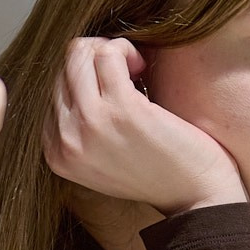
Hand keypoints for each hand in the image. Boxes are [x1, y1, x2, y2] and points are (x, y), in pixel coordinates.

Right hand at [43, 36, 245, 214]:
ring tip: (137, 71)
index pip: (53, 90)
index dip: (85, 77)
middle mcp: (65, 140)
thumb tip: (79, 67)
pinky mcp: (122, 109)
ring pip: (80, 55)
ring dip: (112, 51)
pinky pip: (108, 53)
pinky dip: (126, 50)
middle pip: (64, 68)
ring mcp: (90, 123)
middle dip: (96, 59)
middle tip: (130, 74)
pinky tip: (144, 68)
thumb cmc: (157, 172)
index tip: (115, 86)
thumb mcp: (102, 157)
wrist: (196, 199)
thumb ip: (82, 126)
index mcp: (56, 153)